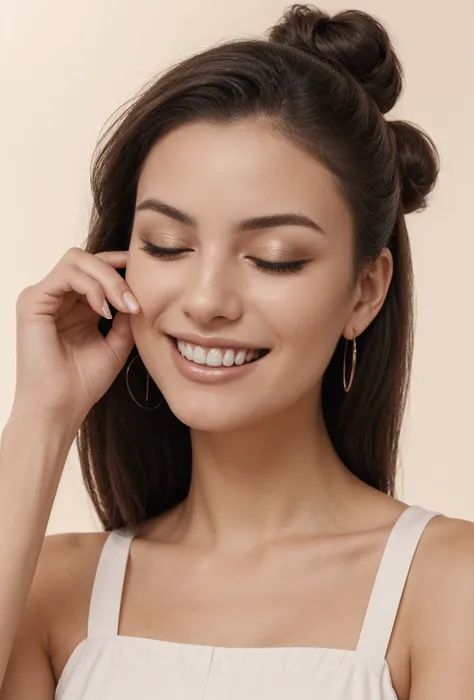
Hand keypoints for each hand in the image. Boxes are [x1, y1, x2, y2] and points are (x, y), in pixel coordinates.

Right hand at [11, 247, 138, 427]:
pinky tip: (105, 311)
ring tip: (124, 307)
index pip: (95, 269)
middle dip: (117, 273)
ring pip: (77, 260)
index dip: (119, 265)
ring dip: (108, 279)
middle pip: (87, 259)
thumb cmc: (83, 383)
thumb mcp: (116, 343)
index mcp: (73, 306)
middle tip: (136, 301)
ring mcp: (42, 297)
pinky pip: (66, 274)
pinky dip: (91, 287)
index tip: (146, 272)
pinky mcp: (32, 302)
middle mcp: (56, 298)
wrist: (60, 409)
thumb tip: (140, 292)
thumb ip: (126, 316)